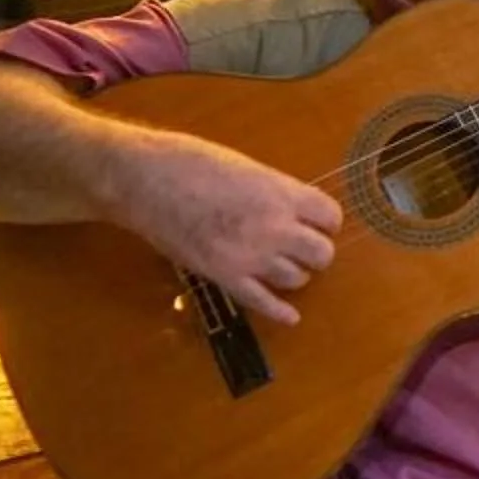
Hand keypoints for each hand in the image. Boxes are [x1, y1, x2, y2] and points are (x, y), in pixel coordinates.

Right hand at [108, 132, 340, 325]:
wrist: (147, 181)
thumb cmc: (192, 162)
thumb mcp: (246, 167)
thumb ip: (275, 191)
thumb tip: (293, 208)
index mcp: (282, 194)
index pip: (330, 216)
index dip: (325, 220)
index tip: (317, 221)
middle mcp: (275, 228)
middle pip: (322, 253)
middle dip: (315, 250)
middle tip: (301, 246)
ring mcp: (251, 257)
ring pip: (297, 279)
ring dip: (293, 272)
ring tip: (281, 265)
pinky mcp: (226, 278)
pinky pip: (264, 303)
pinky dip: (281, 312)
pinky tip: (290, 316)